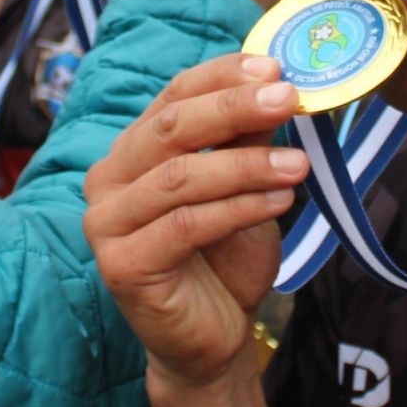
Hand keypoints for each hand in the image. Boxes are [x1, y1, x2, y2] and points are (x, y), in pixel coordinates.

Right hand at [84, 54, 307, 391]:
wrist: (213, 338)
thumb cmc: (224, 259)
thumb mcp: (244, 186)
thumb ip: (249, 139)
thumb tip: (279, 85)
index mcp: (133, 150)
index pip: (172, 95)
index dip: (222, 76)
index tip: (275, 67)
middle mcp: (108, 179)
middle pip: (170, 128)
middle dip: (233, 109)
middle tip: (288, 98)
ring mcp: (107, 223)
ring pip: (179, 178)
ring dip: (246, 165)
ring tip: (298, 165)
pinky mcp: (121, 265)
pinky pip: (184, 225)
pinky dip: (237, 208)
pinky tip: (279, 201)